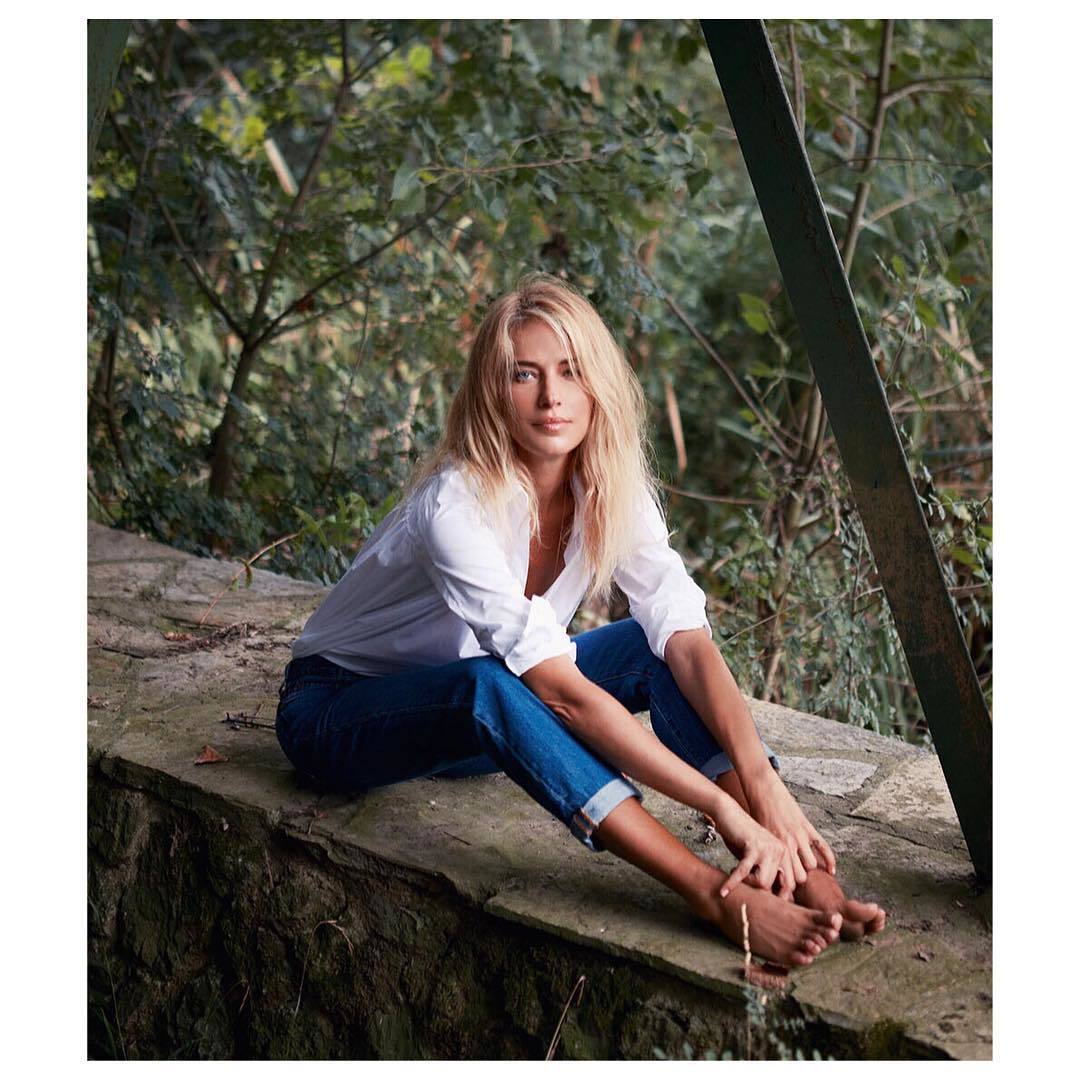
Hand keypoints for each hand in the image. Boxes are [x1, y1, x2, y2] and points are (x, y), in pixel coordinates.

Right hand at [713, 802, 797, 898]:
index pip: (791, 884)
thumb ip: (764, 873)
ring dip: (747, 886)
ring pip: (763, 883)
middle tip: (747, 891)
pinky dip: (732, 882)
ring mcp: (769, 848)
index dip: (779, 897)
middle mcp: (781, 850)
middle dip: (761, 893)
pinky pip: (744, 872)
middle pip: (779, 887)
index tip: (765, 904)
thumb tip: (768, 901)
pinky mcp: (753, 846)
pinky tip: (724, 890)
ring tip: (734, 881)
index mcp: (785, 853)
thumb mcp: (757, 855)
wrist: (728, 812)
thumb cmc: (740, 836)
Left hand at [744, 768, 836, 885]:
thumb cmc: (756, 815)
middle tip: (796, 888)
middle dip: (798, 883)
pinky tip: (831, 871)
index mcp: (773, 850)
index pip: (783, 880)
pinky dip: (830, 860)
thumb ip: (763, 855)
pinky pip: (823, 846)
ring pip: (811, 865)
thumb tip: (762, 876)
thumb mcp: (757, 837)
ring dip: (809, 870)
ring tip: (806, 874)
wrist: (762, 790)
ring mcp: (799, 836)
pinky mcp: (807, 826)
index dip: (784, 891)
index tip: (785, 898)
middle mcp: (787, 845)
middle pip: (799, 877)